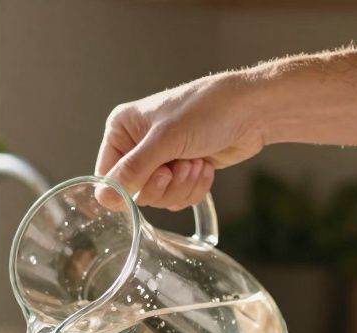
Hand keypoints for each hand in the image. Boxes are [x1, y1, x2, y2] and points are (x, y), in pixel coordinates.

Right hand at [97, 71, 268, 209]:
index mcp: (121, 130)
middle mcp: (136, 146)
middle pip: (134, 192)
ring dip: (182, 186)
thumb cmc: (207, 111)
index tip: (158, 176)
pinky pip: (177, 198)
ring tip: (197, 162)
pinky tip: (205, 166)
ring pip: (158, 198)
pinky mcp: (180, 172)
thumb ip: (133, 170)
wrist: (252, 111)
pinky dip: (193, 188)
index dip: (129, 187)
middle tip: (181, 166)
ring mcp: (160, 160)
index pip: (108, 177)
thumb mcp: (165, 140)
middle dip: (164, 185)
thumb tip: (104, 198)